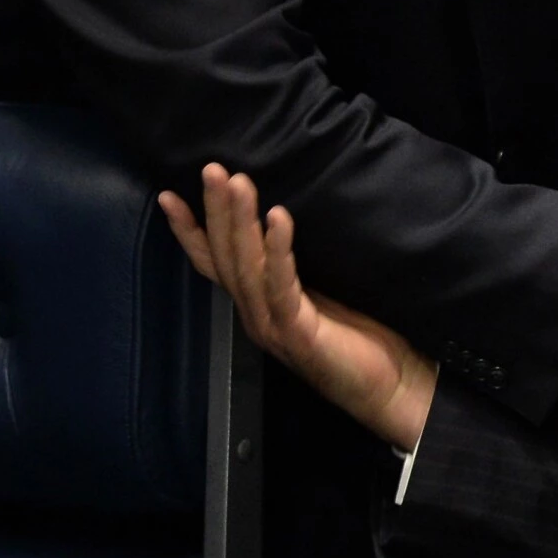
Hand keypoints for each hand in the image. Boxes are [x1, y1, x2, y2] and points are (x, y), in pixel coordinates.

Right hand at [158, 164, 436, 449]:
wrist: (388, 389)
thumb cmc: (358, 341)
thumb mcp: (319, 297)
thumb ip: (294, 272)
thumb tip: (285, 224)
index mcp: (256, 305)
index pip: (214, 263)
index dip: (190, 231)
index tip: (169, 194)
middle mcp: (255, 314)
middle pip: (226, 255)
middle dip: (215, 210)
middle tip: (211, 168)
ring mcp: (272, 325)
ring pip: (246, 265)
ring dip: (240, 220)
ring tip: (237, 181)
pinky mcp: (298, 332)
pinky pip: (283, 285)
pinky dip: (278, 249)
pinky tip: (278, 217)